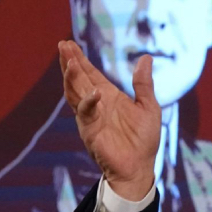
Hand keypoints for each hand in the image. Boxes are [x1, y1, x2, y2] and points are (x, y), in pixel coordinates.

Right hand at [58, 40, 160, 200]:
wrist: (139, 167)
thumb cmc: (143, 140)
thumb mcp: (148, 107)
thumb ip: (143, 83)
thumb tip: (145, 57)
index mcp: (109, 96)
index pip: (90, 74)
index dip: (80, 59)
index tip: (69, 43)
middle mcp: (96, 104)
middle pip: (78, 79)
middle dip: (70, 62)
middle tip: (63, 45)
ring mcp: (91, 117)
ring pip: (75, 93)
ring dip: (72, 77)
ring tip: (70, 61)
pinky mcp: (90, 131)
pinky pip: (87, 113)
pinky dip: (90, 102)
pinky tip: (96, 92)